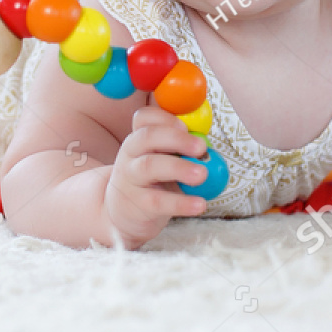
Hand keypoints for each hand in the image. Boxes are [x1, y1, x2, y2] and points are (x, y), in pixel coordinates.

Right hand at [102, 105, 209, 247]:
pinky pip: (158, 201)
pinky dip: (181, 203)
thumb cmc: (151, 180)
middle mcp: (131, 154)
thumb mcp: (161, 159)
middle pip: (147, 137)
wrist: (123, 214)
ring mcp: (131, 178)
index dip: (164, 118)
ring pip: (150, 166)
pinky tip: (200, 204)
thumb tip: (209, 146)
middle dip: (177, 138)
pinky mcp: (137, 204)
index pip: (143, 118)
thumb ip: (181, 149)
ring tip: (202, 175)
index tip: (185, 125)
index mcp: (138, 138)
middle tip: (202, 147)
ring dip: (179, 168)